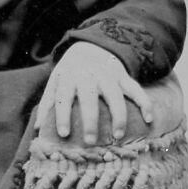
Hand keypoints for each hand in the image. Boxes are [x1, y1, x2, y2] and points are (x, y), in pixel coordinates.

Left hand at [35, 42, 152, 144]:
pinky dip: (145, 102)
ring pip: (115, 95)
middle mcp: (88, 75)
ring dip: (118, 115)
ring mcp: (108, 75)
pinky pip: (136, 89)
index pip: (63, 96)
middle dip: (90, 119)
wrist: (91, 47)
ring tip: (119, 135)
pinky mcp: (124, 77)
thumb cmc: (70, 73)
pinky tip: (150, 119)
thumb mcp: (55, 82)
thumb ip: (48, 104)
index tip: (64, 134)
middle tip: (90, 141)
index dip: (62, 115)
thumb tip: (38, 130)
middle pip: (90, 97)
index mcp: (68, 77)